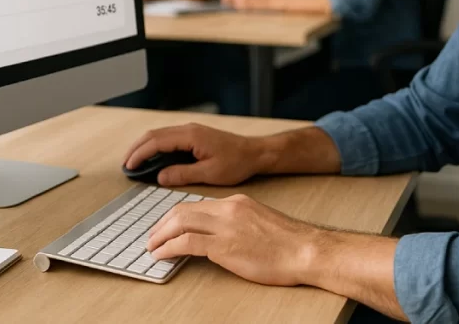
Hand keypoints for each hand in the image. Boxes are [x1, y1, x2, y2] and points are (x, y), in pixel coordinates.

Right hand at [124, 123, 264, 185]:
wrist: (255, 153)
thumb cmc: (237, 162)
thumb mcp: (209, 173)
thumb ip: (183, 174)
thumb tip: (160, 177)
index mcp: (190, 136)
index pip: (156, 142)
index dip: (139, 154)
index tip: (128, 167)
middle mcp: (188, 129)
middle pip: (153, 135)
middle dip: (136, 149)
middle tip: (125, 165)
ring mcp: (191, 131)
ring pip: (159, 135)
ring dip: (144, 147)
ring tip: (134, 163)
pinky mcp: (194, 135)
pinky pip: (168, 138)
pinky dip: (155, 146)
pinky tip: (152, 158)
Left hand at [147, 194, 320, 286]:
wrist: (306, 250)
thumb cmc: (288, 243)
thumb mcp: (260, 223)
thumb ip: (238, 223)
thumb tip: (218, 235)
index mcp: (237, 202)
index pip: (197, 204)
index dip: (176, 216)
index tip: (166, 227)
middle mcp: (229, 208)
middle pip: (183, 210)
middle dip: (162, 224)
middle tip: (152, 237)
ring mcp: (226, 226)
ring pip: (180, 222)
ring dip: (160, 235)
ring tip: (152, 247)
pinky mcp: (224, 246)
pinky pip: (186, 243)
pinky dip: (169, 248)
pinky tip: (161, 255)